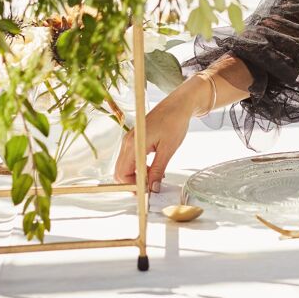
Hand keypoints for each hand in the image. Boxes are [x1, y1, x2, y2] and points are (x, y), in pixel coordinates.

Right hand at [113, 73, 215, 191]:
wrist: (178, 104)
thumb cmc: (175, 122)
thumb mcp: (168, 149)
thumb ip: (157, 170)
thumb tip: (152, 188)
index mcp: (134, 144)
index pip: (123, 174)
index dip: (133, 186)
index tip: (147, 192)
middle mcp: (127, 142)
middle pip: (120, 172)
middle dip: (133, 183)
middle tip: (151, 187)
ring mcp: (129, 140)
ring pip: (124, 167)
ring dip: (137, 176)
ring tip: (155, 177)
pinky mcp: (134, 139)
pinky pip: (130, 159)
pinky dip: (138, 168)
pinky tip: (153, 169)